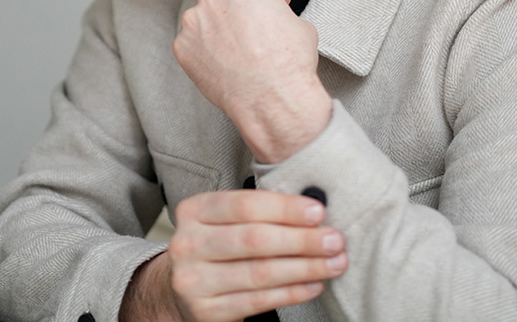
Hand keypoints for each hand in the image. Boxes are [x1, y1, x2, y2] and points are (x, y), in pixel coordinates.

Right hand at [169, 189, 346, 321]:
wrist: (183, 287)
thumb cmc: (216, 244)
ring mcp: (194, 280)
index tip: (318, 211)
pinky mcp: (207, 311)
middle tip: (334, 240)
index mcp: (193, 210)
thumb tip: (312, 210)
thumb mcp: (225, 219)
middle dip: (302, 239)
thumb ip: (259, 211)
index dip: (285, 208)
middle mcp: (188, 244)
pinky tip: (313, 284)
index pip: (245, 205)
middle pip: (255, 239)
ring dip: (305, 267)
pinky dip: (292, 292)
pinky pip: (259, 301)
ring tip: (333, 262)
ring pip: (260, 272)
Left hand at [172, 0, 332, 162]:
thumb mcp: (298, 21)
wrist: (272, 98)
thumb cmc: (290, 58)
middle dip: (238, 8)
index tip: (273, 4)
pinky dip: (207, 52)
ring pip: (206, 18)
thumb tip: (273, 18)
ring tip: (239, 51)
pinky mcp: (182, 46)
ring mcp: (193, 20)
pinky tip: (225, 65)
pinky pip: (194, 44)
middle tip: (254, 30)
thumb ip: (276, 10)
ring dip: (219, 28)